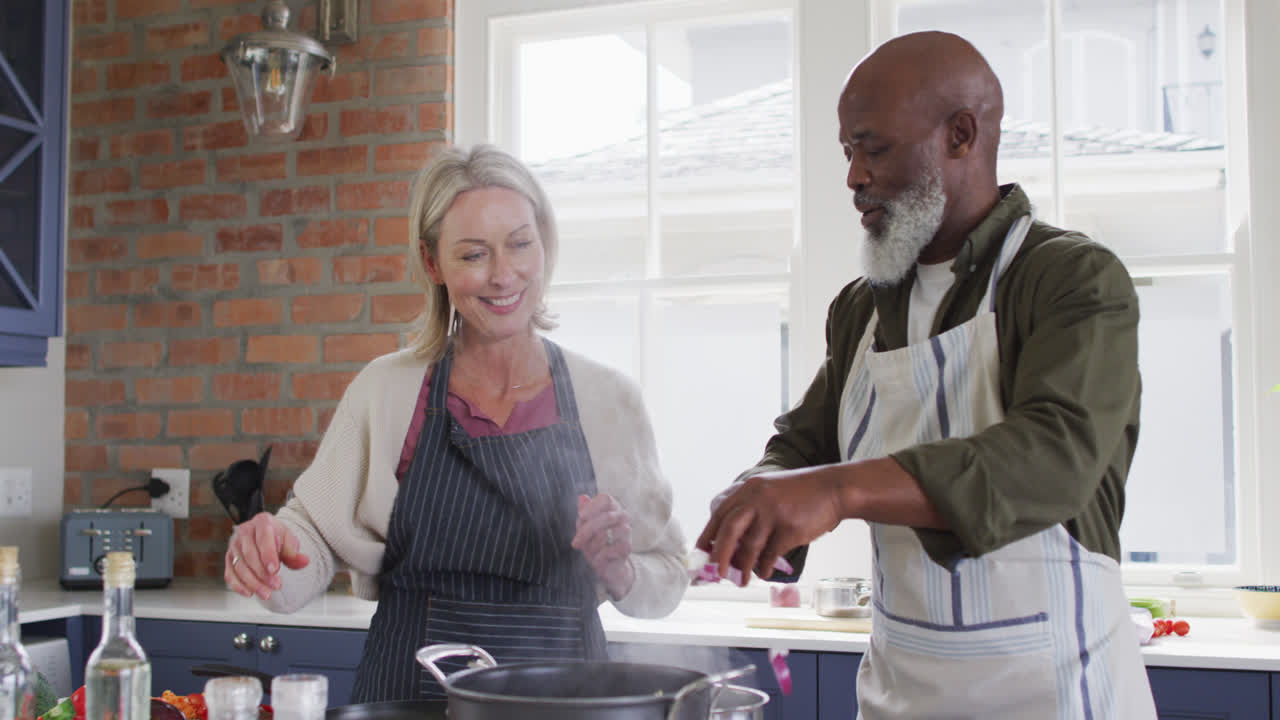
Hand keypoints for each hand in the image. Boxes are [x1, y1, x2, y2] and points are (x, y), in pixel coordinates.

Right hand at [224, 513, 309, 600]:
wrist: (265, 534)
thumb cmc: (277, 537)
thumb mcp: (289, 541)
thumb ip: (295, 553)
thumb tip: (305, 561)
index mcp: (262, 523)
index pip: (264, 539)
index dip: (268, 555)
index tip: (274, 570)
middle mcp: (245, 532)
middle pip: (250, 555)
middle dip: (262, 574)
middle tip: (276, 586)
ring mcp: (234, 545)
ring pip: (240, 566)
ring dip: (252, 583)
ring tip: (266, 594)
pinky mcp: (229, 557)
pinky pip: (230, 573)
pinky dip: (238, 585)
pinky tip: (249, 593)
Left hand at [571, 493, 635, 599]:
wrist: (610, 567)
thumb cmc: (596, 544)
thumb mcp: (585, 529)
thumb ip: (584, 514)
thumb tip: (582, 497)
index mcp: (612, 508)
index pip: (606, 499)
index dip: (592, 506)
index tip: (581, 516)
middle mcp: (623, 517)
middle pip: (605, 517)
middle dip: (587, 530)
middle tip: (576, 543)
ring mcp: (626, 533)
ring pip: (604, 534)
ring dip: (591, 545)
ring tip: (589, 552)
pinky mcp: (627, 549)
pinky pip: (607, 551)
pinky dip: (598, 556)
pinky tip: (597, 559)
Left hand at [695, 466, 844, 585]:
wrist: (834, 489)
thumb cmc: (801, 494)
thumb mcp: (770, 491)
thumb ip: (750, 510)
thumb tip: (730, 545)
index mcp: (750, 489)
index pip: (720, 514)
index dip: (708, 535)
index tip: (701, 553)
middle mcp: (758, 499)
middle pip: (729, 529)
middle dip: (719, 555)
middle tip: (716, 572)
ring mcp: (774, 513)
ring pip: (749, 547)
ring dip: (743, 568)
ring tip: (742, 580)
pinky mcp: (790, 529)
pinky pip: (770, 555)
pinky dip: (764, 567)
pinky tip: (763, 572)